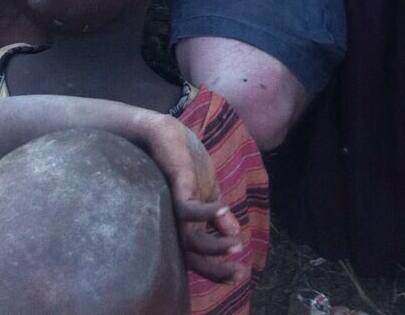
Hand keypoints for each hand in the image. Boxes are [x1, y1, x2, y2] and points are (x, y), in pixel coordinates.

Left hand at [143, 114, 245, 283]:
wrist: (164, 130)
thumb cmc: (182, 159)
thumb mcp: (207, 187)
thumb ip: (217, 211)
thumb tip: (235, 232)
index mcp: (184, 222)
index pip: (199, 254)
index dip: (218, 269)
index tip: (240, 274)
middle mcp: (175, 220)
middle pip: (193, 256)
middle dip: (217, 268)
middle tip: (240, 273)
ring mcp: (173, 205)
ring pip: (190, 239)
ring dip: (215, 245)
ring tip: (235, 244)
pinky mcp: (175, 186)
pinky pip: (188, 208)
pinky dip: (207, 212)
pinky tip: (224, 208)